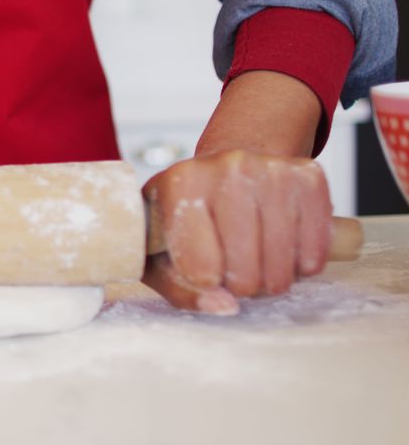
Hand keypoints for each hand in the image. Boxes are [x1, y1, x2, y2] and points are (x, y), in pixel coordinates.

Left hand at [141, 150, 332, 314]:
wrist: (222, 173)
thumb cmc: (185, 218)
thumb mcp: (159, 254)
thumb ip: (181, 290)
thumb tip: (226, 306)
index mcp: (180, 183)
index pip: (199, 268)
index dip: (204, 283)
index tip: (202, 270)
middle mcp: (227, 167)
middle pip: (244, 273)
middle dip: (240, 286)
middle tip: (232, 268)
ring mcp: (272, 169)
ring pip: (282, 267)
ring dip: (271, 279)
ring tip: (255, 260)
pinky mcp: (309, 177)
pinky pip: (315, 254)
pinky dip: (301, 266)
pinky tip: (281, 250)